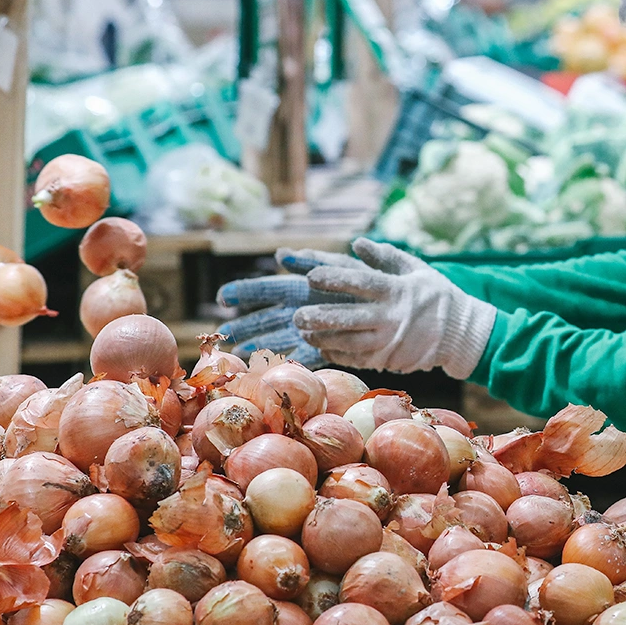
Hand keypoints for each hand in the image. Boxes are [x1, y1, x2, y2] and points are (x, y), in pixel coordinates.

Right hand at [215, 249, 365, 364]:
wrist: (402, 310)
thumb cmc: (372, 282)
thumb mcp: (345, 268)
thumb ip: (317, 261)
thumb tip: (282, 255)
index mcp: (305, 286)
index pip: (269, 288)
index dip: (246, 292)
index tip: (223, 297)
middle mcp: (304, 308)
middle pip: (269, 317)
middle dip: (247, 324)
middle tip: (223, 332)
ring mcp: (314, 329)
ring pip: (281, 338)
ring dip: (261, 345)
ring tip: (240, 352)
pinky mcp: (328, 347)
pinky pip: (305, 356)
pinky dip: (289, 361)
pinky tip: (270, 369)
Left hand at [295, 238, 496, 378]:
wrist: (462, 333)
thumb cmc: (437, 295)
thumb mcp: (416, 269)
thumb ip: (385, 256)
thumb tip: (357, 243)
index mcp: (397, 290)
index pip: (361, 283)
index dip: (334, 279)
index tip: (311, 277)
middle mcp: (392, 317)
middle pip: (350, 317)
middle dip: (320, 316)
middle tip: (297, 315)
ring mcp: (391, 342)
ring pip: (350, 342)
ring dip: (324, 338)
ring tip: (304, 332)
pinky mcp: (390, 359)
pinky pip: (358, 358)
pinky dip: (338, 353)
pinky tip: (323, 347)